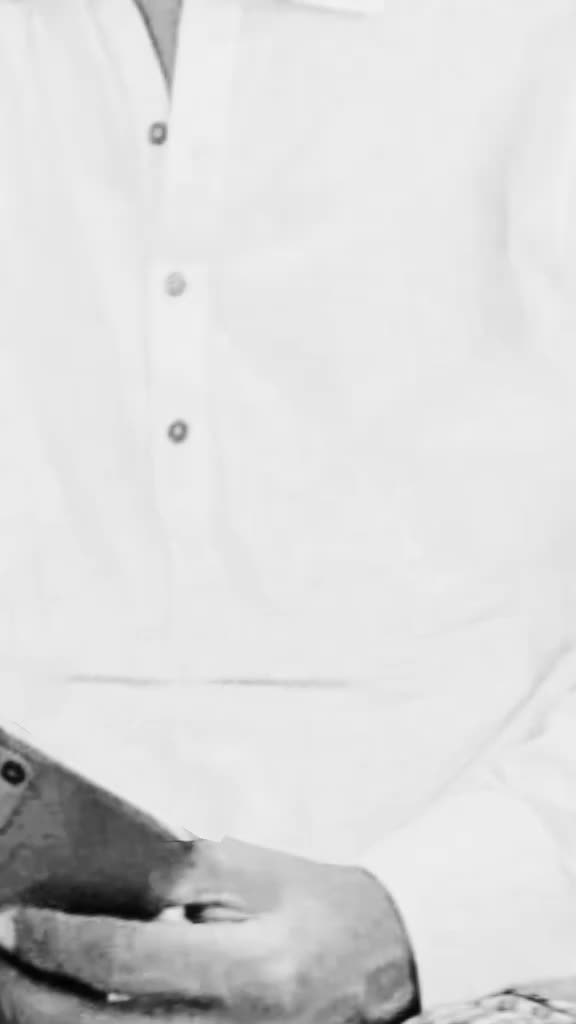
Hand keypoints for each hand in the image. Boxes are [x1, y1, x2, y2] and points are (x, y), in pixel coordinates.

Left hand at [0, 838, 418, 1023]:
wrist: (390, 954)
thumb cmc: (325, 903)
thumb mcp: (258, 870)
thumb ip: (182, 873)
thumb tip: (106, 881)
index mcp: (250, 971)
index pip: (126, 960)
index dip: (57, 942)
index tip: (12, 921)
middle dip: (32, 996)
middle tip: (1, 955)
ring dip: (57, 1019)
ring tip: (21, 985)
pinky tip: (75, 1007)